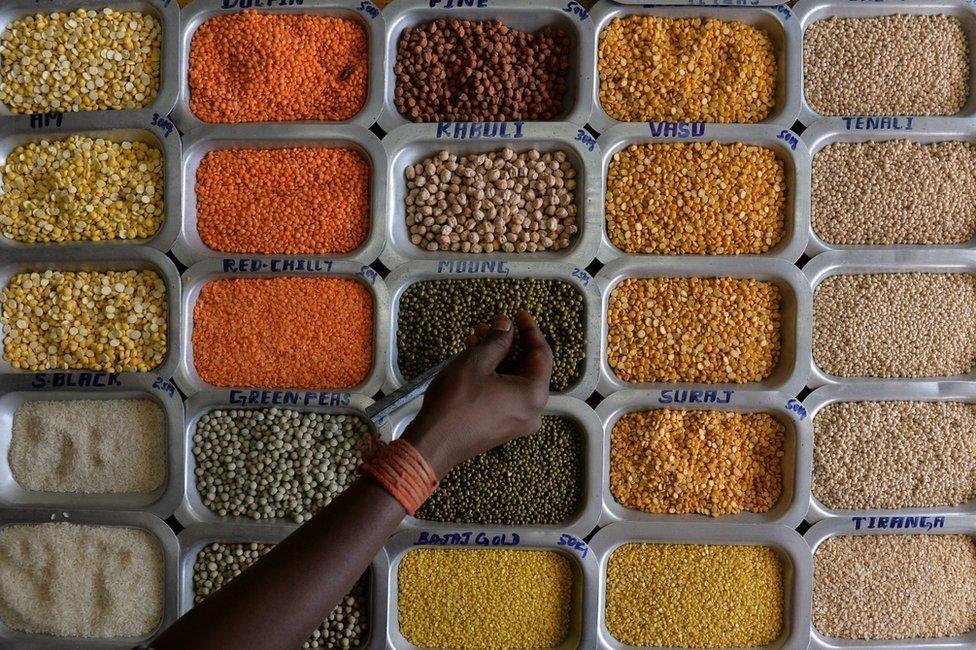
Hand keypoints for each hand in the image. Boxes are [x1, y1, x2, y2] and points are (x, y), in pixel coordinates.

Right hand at [402, 310, 552, 478]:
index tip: (519, 314)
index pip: (542, 354)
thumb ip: (497, 341)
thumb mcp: (476, 363)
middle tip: (491, 324)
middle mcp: (532, 411)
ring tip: (477, 336)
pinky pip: (504, 394)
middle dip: (509, 343)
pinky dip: (494, 375)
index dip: (530, 330)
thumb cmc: (456, 402)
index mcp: (534, 395)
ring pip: (513, 380)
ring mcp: (517, 422)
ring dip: (498, 357)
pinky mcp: (501, 427)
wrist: (433, 444)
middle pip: (528, 367)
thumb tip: (506, 325)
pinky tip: (474, 357)